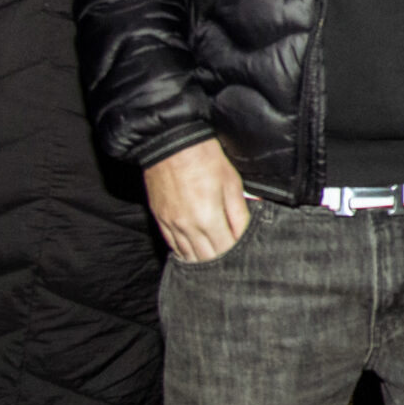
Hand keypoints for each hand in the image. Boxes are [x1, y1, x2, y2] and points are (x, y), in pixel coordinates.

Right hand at [145, 139, 250, 263]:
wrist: (170, 142)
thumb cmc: (205, 157)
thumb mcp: (231, 182)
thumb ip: (238, 213)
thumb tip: (243, 235)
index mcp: (207, 218)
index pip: (224, 251)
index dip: (236, 256)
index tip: (244, 254)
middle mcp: (187, 226)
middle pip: (205, 259)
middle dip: (220, 262)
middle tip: (232, 261)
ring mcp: (170, 224)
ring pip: (187, 255)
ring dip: (202, 260)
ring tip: (214, 259)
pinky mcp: (159, 218)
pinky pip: (172, 245)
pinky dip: (184, 251)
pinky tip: (194, 251)